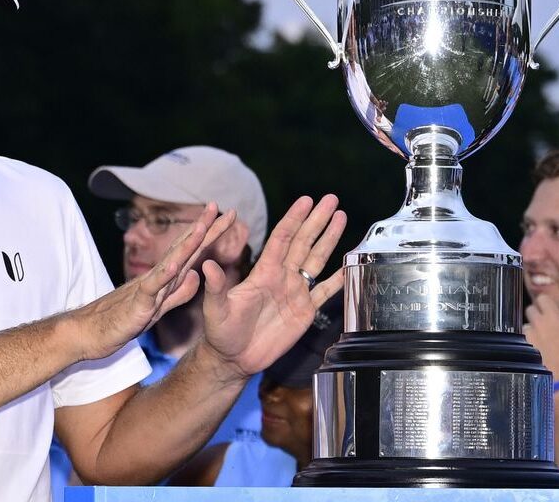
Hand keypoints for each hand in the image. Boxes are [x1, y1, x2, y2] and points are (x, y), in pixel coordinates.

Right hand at [69, 204, 236, 360]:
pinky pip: (152, 289)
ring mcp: (147, 288)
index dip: (209, 234)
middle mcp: (158, 277)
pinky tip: (175, 266)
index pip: (191, 252)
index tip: (227, 216)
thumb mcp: (158, 307)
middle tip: (218, 206)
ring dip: (187, 245)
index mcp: (165, 279)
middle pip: (184, 249)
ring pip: (170, 263)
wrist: (88, 333)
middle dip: (203, 228)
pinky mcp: (137, 304)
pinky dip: (164, 277)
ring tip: (202, 227)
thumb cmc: (122, 319)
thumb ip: (178, 293)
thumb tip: (195, 275)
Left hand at [198, 194, 346, 378]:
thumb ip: (215, 288)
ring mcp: (295, 292)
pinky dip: (339, 278)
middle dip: (317, 220)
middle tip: (331, 199)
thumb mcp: (215, 309)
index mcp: (263, 272)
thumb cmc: (221, 332)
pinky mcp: (304, 311)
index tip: (306, 200)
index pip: (282, 239)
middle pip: (303, 242)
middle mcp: (281, 277)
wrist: (234, 358)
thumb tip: (208, 267)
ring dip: (329, 239)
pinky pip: (325, 291)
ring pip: (316, 259)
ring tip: (341, 217)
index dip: (294, 219)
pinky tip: (351, 264)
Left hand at [524, 293, 558, 378]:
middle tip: (543, 322)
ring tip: (540, 338)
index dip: (545, 303)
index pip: (542, 298)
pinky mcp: (522, 345)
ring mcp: (528, 334)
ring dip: (531, 328)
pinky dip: (528, 340)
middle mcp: (538, 323)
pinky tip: (535, 348)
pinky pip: (523, 337)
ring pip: (525, 324)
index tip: (548, 308)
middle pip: (530, 308)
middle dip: (535, 313)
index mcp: (554, 317)